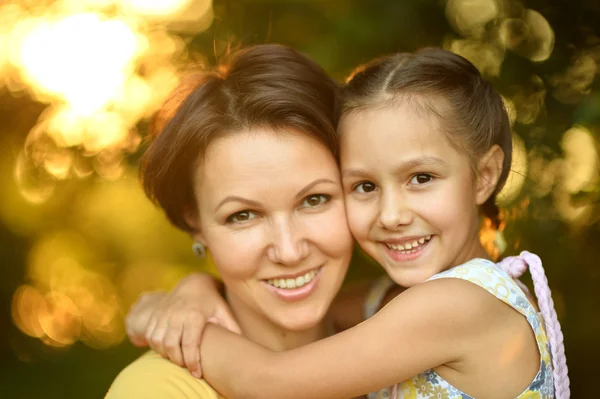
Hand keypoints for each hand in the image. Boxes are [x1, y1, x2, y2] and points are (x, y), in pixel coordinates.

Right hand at [125, 273, 240, 377]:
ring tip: (178, 358)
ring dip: (165, 354)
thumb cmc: (211, 300)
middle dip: (178, 361)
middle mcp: (176, 315)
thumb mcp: (223, 311)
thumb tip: (243, 344)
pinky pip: (150, 335)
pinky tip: (167, 350)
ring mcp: (164, 314)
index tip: (197, 373)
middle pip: (171, 346)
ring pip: (157, 341)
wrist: (193, 282)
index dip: (192, 362)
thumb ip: (232, 327)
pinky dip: (155, 346)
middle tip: (187, 366)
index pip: (189, 344)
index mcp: (194, 315)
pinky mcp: (156, 314)